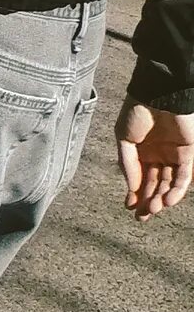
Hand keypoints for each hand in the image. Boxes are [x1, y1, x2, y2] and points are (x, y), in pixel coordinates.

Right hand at [117, 103, 191, 219]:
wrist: (159, 94)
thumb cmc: (137, 112)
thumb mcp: (123, 139)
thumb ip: (128, 164)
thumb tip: (132, 188)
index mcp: (141, 150)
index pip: (140, 177)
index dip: (135, 193)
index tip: (130, 207)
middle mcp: (158, 154)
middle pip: (155, 183)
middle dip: (149, 200)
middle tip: (143, 217)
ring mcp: (174, 154)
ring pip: (170, 181)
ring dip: (163, 197)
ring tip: (154, 210)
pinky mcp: (189, 152)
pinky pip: (185, 174)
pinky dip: (177, 189)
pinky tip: (168, 201)